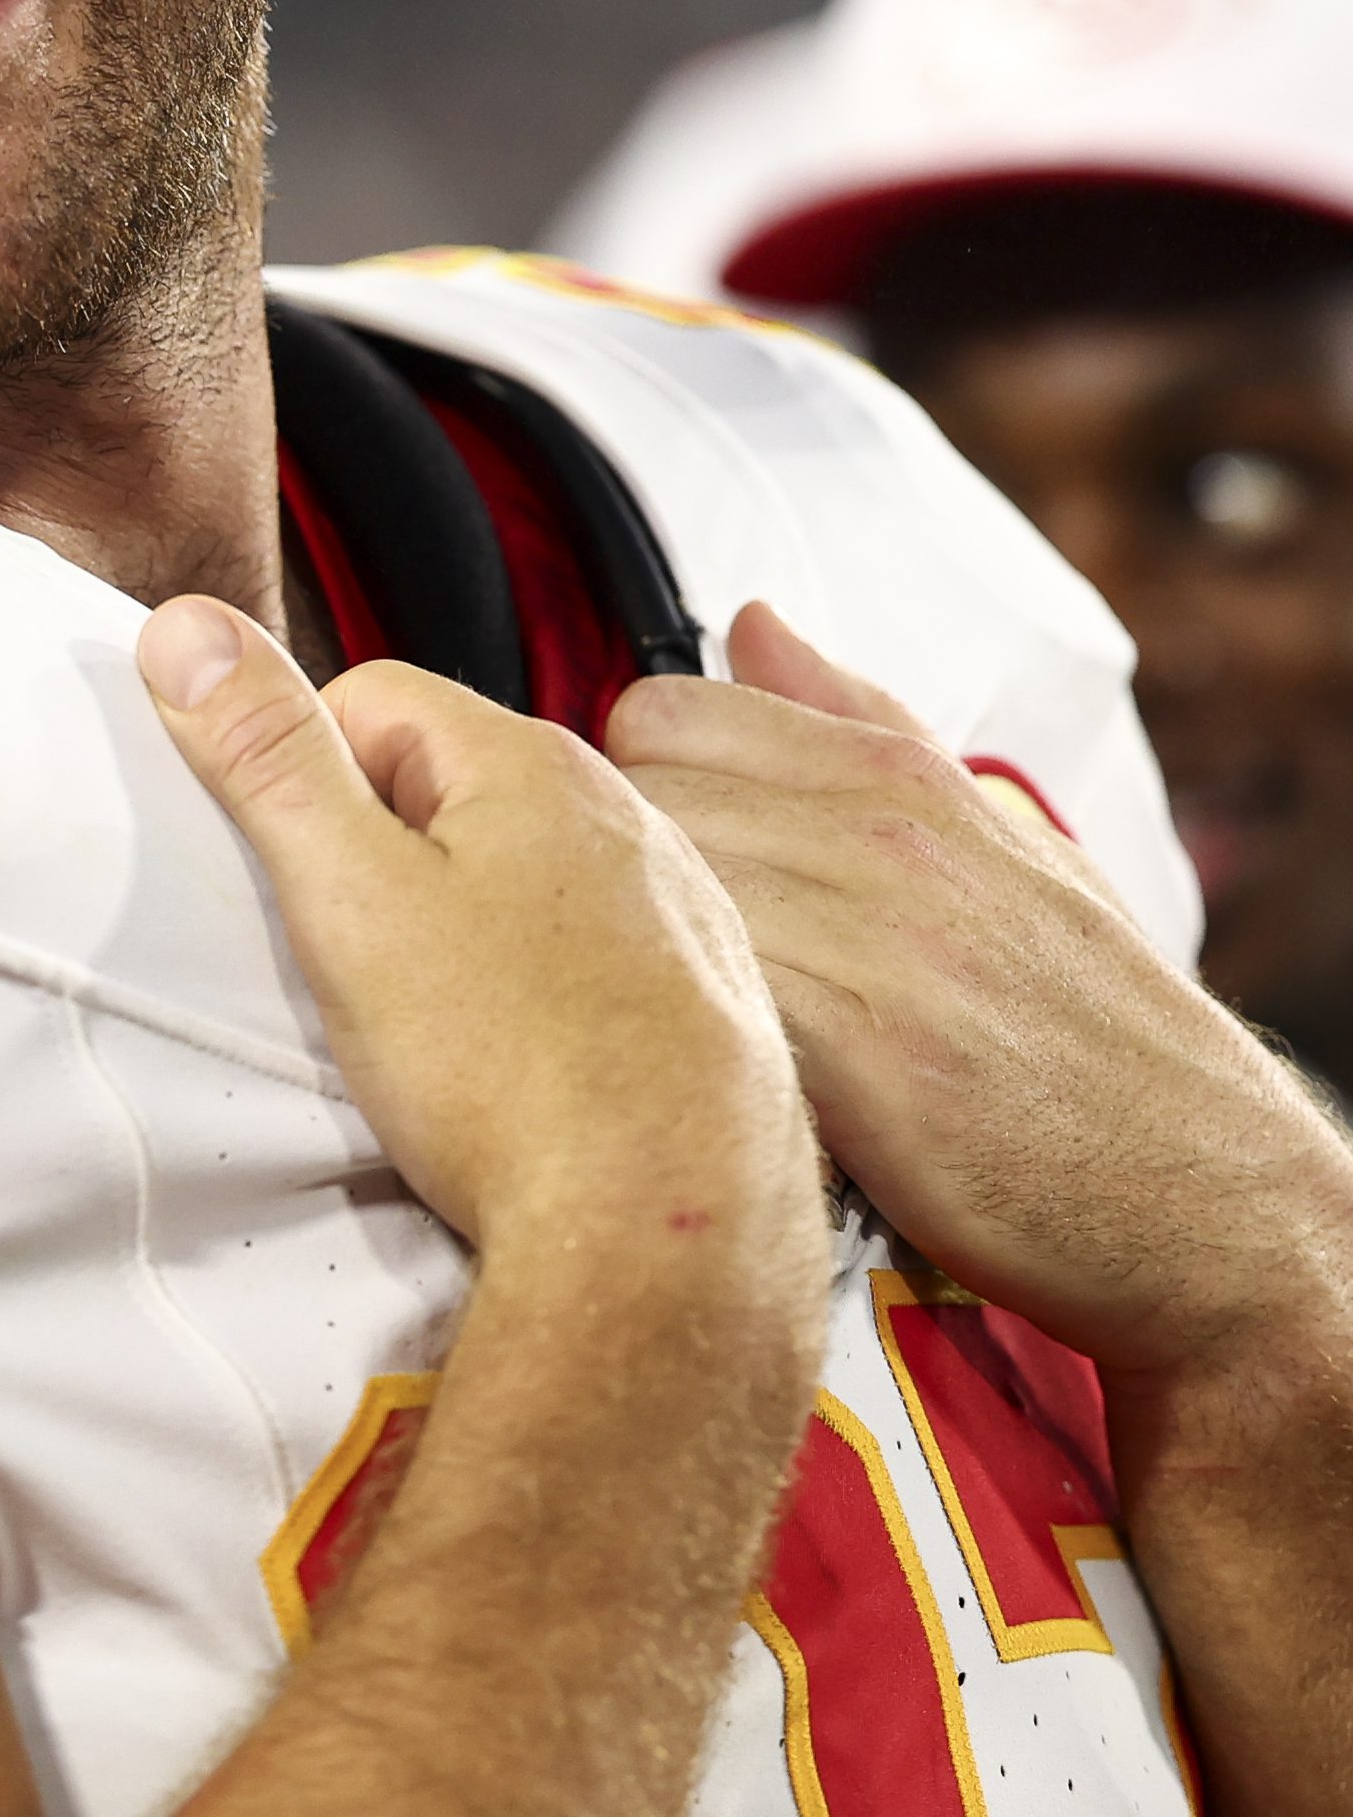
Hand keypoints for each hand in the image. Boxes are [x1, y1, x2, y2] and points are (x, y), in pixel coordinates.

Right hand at [137, 597, 826, 1310]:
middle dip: (384, 860)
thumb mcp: (349, 897)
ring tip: (437, 1035)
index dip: (305, 779)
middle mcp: (624, 816)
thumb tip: (191, 629)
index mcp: (533, 763)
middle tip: (356, 967)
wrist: (670, 1234)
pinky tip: (518, 1071)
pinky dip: (541, 999)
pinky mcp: (704, 1001)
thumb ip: (266, 754)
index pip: (371, 699)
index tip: (301, 877)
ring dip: (464, 930)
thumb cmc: (521, 1073)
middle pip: (450, 787)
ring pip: (523, 878)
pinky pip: (587, 960)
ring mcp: (678, 909)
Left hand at [607, 602, 1352, 1381]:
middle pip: (635, 797)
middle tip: (653, 946)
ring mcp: (872, 941)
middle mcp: (882, 837)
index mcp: (901, 776)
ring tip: (679, 1010)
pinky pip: (700, 992)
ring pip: (651, 890)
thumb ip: (857, 722)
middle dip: (620, 870)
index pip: (661, 711)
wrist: (1197, 1195)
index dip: (637, 785)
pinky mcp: (859, 1057)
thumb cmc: (1084, 1026)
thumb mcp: (994, 838)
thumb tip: (750, 621)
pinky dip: (682, 1027)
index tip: (662, 854)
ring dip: (639, 953)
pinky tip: (712, 1066)